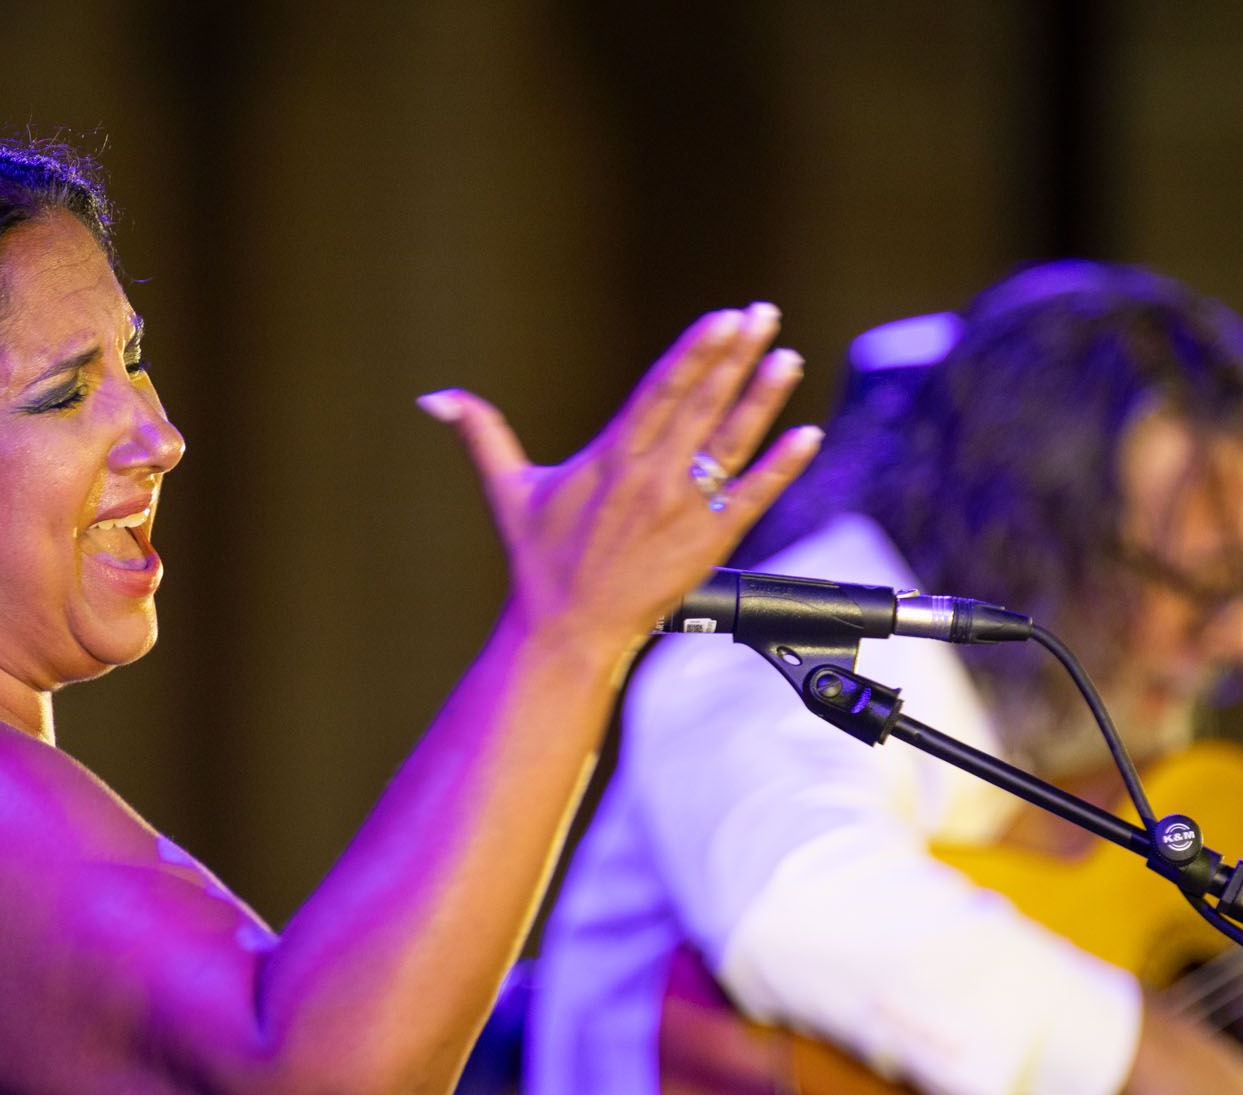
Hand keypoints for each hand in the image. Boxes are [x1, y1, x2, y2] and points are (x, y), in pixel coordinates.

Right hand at [417, 303, 820, 660]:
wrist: (567, 631)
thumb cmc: (539, 562)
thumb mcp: (507, 490)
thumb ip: (482, 435)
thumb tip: (435, 399)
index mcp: (610, 457)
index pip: (661, 389)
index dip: (696, 351)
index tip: (724, 317)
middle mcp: (650, 477)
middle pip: (702, 403)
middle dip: (736, 356)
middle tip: (763, 315)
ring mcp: (683, 509)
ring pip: (732, 441)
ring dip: (763, 397)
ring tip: (787, 357)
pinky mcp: (707, 542)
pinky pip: (752, 497)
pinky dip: (782, 466)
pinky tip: (806, 436)